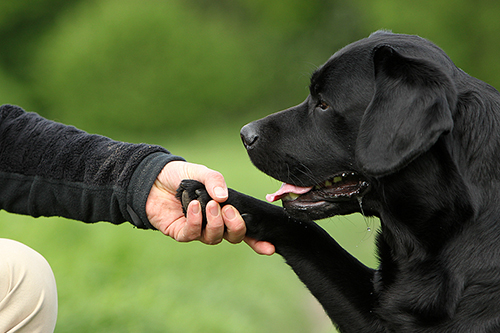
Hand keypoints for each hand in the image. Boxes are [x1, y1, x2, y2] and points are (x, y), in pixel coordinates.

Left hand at [145, 161, 274, 254]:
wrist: (152, 178)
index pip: (245, 228)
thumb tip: (224, 196)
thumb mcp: (202, 172)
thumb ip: (215, 181)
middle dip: (236, 226)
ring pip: (214, 237)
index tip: (270, 247)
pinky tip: (192, 206)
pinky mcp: (180, 232)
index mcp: (224, 210)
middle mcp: (213, 223)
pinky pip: (192, 233)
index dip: (258, 240)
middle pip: (233, 236)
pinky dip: (195, 220)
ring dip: (215, 223)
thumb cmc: (180, 176)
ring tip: (210, 205)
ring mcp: (197, 229)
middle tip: (228, 210)